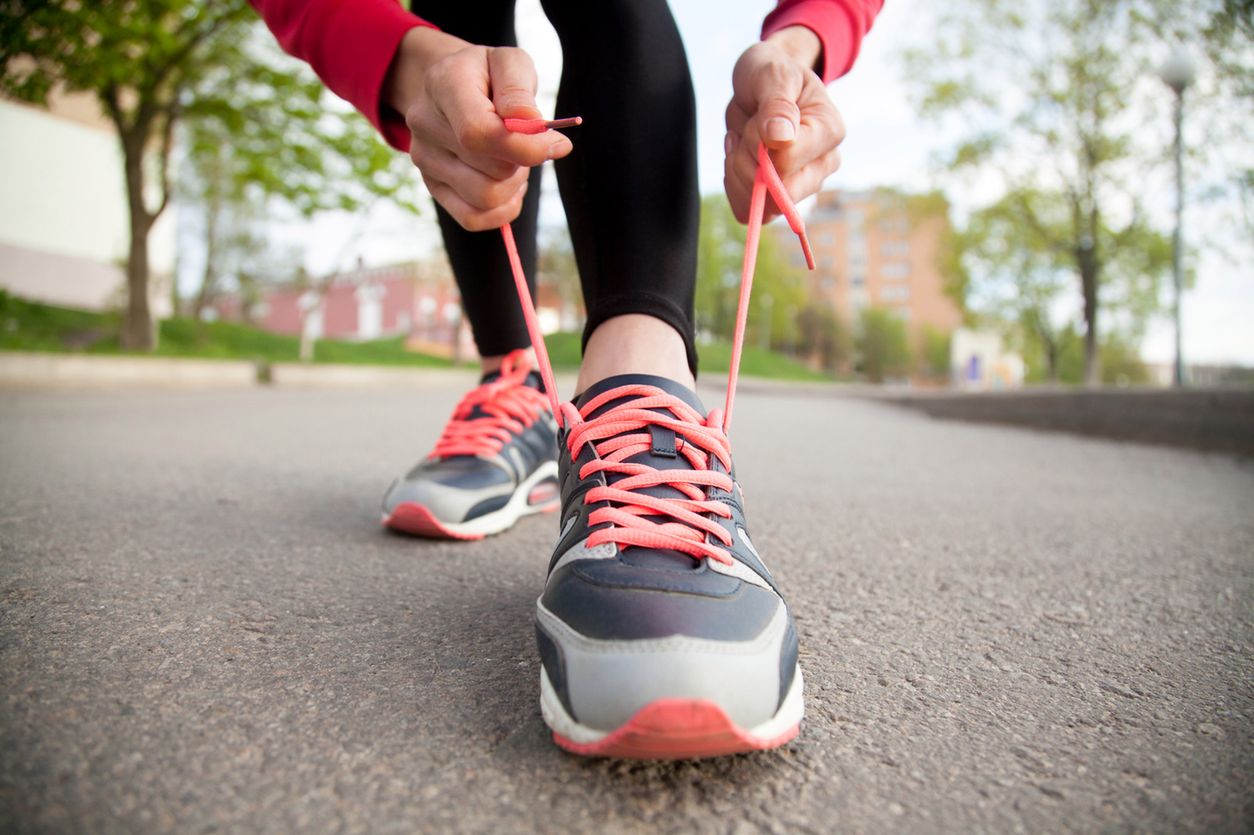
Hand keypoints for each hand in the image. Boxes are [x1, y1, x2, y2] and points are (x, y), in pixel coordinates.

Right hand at [384, 28, 572, 230]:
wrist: (453, 86)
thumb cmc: (489, 75)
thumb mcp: (511, 63)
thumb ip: (519, 90)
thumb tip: (531, 123)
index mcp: (444, 85)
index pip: (479, 133)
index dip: (524, 148)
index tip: (557, 144)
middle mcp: (425, 124)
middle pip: (489, 169)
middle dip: (524, 161)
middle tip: (528, 141)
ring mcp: (424, 159)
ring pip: (485, 198)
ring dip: (514, 184)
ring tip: (515, 160)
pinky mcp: (433, 186)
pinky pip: (472, 218)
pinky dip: (502, 210)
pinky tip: (509, 186)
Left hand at [724, 28, 845, 223]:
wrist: (762, 83)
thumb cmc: (771, 73)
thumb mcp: (773, 75)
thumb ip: (777, 104)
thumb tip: (781, 138)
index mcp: (830, 131)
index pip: (788, 162)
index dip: (759, 145)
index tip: (756, 120)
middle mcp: (823, 164)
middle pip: (777, 193)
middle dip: (747, 162)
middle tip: (745, 131)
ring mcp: (803, 184)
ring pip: (761, 206)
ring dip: (737, 172)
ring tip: (742, 140)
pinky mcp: (779, 197)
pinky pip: (748, 210)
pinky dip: (733, 185)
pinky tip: (738, 156)